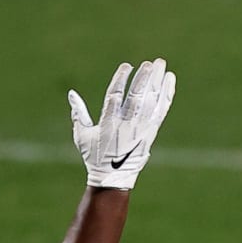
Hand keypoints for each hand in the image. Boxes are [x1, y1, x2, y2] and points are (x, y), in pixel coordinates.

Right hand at [69, 59, 175, 189]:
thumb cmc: (95, 157)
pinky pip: (161, 111)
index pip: (115, 98)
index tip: (127, 66)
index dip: (121, 81)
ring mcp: (141, 130)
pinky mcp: (150, 133)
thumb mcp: (82, 136)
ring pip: (152, 103)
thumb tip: (71, 94)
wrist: (113, 179)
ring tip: (162, 65)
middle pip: (138, 99)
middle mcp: (127, 126)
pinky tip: (169, 81)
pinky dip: (166, 95)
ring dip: (158, 83)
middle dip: (145, 80)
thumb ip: (78, 114)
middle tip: (152, 63)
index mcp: (108, 124)